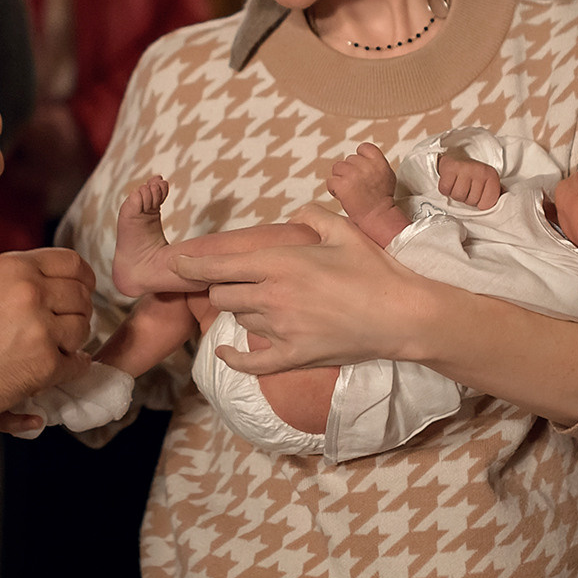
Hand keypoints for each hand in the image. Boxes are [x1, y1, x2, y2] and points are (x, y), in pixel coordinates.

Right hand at [0, 246, 94, 421]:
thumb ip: (22, 278)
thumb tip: (64, 283)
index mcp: (15, 266)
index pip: (72, 262)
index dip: (82, 279)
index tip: (82, 291)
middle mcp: (30, 291)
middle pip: (81, 296)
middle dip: (75, 313)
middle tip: (62, 327)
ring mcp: (40, 327)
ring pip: (82, 329)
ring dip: (72, 341)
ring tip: (52, 348)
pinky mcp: (45, 363)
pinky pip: (77, 363)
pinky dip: (72, 368)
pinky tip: (58, 368)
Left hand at [169, 204, 440, 374]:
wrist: (400, 315)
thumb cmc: (374, 270)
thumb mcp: (343, 231)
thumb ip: (312, 216)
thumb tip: (296, 215)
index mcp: (280, 262)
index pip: (220, 265)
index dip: (191, 265)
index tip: (176, 263)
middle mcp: (272, 296)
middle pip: (222, 295)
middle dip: (222, 288)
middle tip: (234, 283)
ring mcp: (280, 329)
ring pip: (238, 320)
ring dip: (241, 311)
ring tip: (257, 304)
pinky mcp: (293, 356)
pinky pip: (250, 362)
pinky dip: (233, 358)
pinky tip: (224, 352)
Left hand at [324, 142, 395, 217]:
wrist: (377, 216)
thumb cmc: (382, 199)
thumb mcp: (387, 175)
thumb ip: (376, 164)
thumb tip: (365, 157)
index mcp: (378, 162)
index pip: (363, 148)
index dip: (360, 158)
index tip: (361, 168)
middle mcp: (366, 166)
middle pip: (348, 160)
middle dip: (350, 171)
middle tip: (357, 185)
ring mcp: (353, 174)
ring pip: (337, 167)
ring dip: (340, 178)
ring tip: (350, 190)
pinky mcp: (342, 185)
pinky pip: (331, 181)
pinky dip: (334, 189)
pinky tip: (343, 195)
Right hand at [433, 153, 501, 209]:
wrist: (455, 158)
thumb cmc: (472, 174)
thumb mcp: (487, 182)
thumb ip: (495, 194)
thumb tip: (503, 204)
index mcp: (491, 175)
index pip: (487, 204)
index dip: (479, 203)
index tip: (477, 194)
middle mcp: (480, 170)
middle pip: (472, 201)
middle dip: (467, 198)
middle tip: (466, 187)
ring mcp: (465, 169)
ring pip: (458, 196)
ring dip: (456, 194)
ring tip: (458, 184)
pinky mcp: (450, 168)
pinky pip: (445, 190)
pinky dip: (446, 189)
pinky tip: (450, 182)